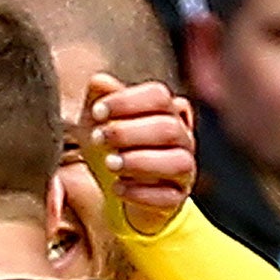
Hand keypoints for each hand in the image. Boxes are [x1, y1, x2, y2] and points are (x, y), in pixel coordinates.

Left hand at [80, 73, 195, 235]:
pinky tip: (117, 188)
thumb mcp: (99, 125)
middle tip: (98, 139)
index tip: (97, 111)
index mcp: (165, 113)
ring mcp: (182, 170)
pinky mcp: (175, 199)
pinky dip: (140, 192)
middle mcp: (181, 139)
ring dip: (139, 161)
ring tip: (109, 164)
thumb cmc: (114, 149)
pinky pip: (167, 197)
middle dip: (129, 132)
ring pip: (177, 162)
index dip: (127, 101)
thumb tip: (99, 81)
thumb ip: (99, 101)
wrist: (120, 192)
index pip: (158, 96)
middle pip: (168, 128)